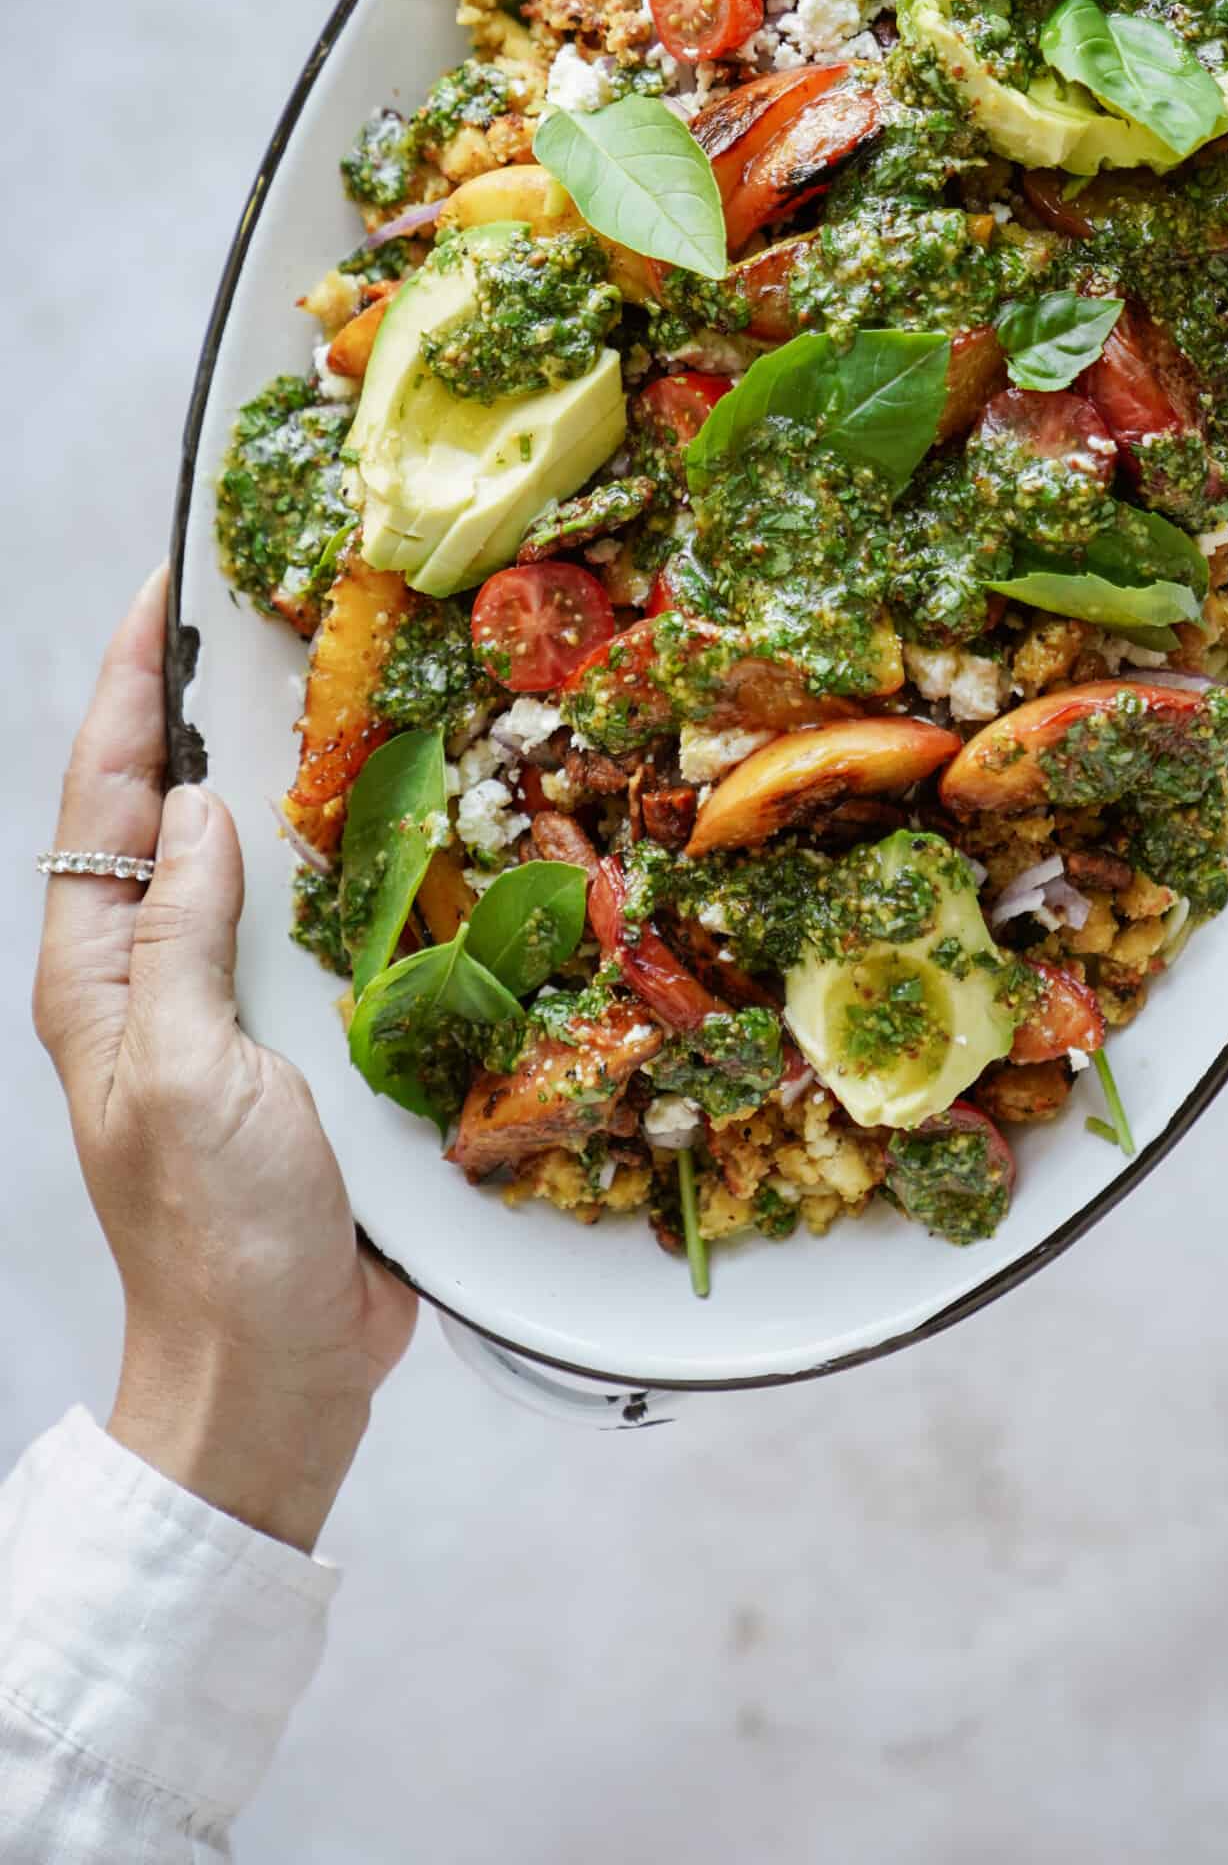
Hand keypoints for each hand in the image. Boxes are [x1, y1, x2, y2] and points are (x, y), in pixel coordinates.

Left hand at [34, 570, 415, 1551]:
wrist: (273, 1371)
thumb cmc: (219, 1237)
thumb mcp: (190, 1073)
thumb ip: (184, 936)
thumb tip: (190, 806)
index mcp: (99, 982)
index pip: (97, 804)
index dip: (126, 693)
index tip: (163, 597)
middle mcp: (151, 983)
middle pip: (158, 818)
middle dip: (190, 713)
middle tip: (251, 618)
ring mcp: (223, 1015)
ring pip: (237, 865)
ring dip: (271, 781)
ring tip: (320, 692)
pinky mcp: (294, 1049)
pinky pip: (306, 929)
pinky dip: (336, 864)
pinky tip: (389, 829)